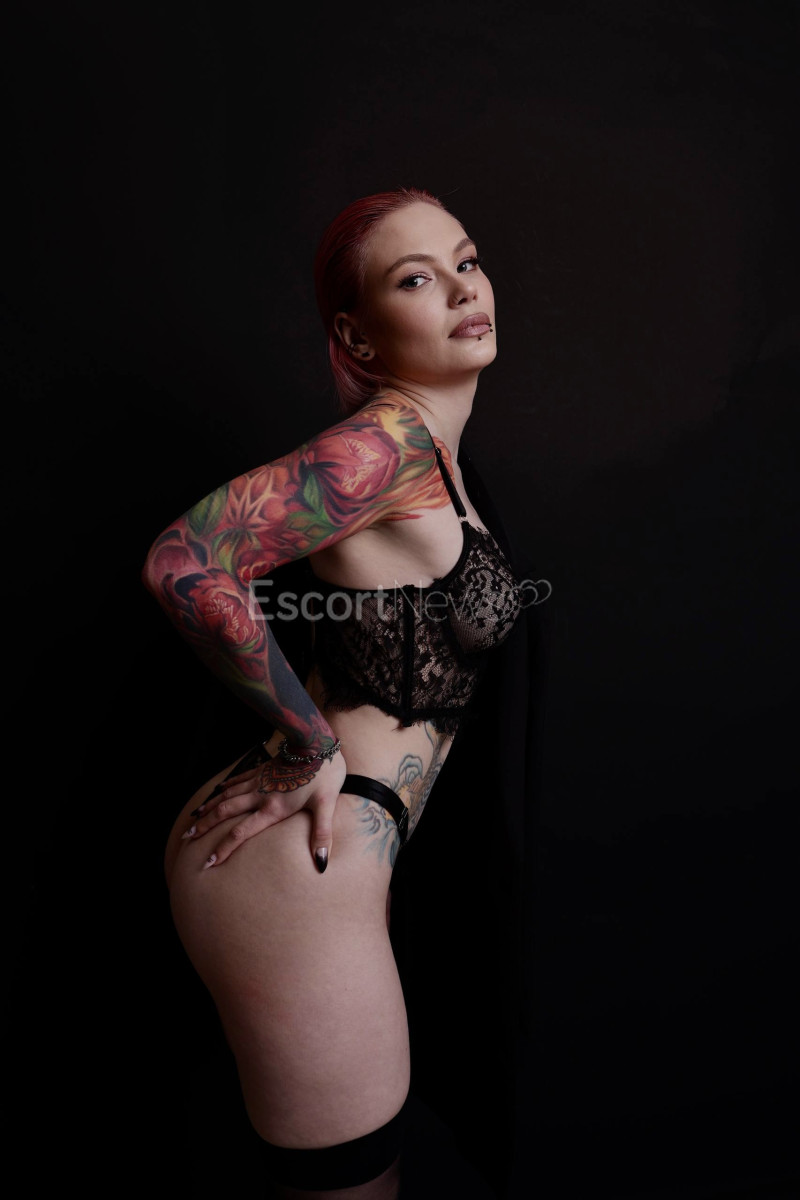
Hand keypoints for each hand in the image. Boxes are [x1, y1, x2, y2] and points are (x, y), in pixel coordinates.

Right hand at [182, 750, 346, 871]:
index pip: (241, 833)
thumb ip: (321, 834)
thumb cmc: (324, 774)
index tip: (209, 862)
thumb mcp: (326, 805)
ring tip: (195, 817)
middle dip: (206, 826)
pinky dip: (226, 786)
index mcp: (273, 808)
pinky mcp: (263, 769)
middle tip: (188, 837)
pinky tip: (218, 789)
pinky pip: (238, 779)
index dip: (224, 848)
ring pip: (227, 795)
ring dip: (210, 807)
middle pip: (226, 812)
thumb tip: (322, 864)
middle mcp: (260, 795)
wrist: (317, 742)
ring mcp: (259, 780)